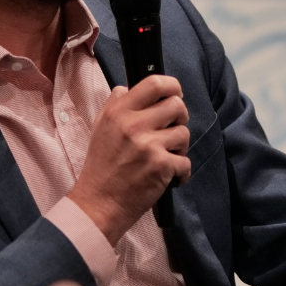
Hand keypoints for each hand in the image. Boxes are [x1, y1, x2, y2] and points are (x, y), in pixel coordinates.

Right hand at [67, 75, 190, 243]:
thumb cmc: (101, 167)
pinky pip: (186, 161)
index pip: (155, 83)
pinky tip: (168, 176)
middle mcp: (133, 125)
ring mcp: (148, 146)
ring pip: (184, 133)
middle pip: (177, 105)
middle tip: (171, 130)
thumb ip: (115, 104)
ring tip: (165, 156)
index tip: (175, 94)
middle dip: (179, 118)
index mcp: (119, 112)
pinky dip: (181, 172)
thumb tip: (129, 87)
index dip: (173, 86)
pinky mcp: (161, 167)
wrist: (99, 203)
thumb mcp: (100, 127)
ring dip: (179, 147)